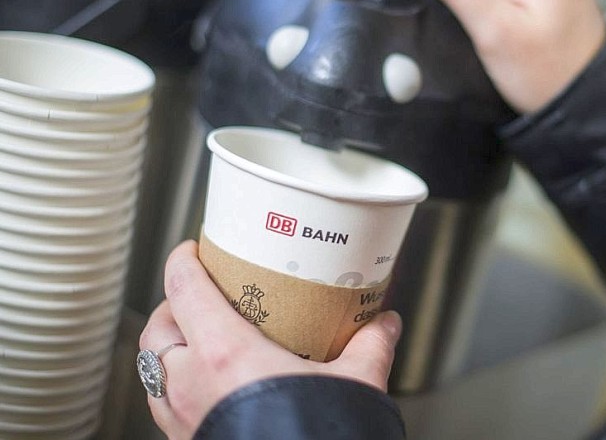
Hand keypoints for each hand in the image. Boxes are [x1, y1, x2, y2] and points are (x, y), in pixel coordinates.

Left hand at [139, 240, 401, 439]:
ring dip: (167, 347)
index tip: (193, 250)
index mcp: (225, 354)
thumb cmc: (312, 434)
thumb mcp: (353, 382)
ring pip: (153, 369)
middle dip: (171, 305)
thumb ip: (370, 345)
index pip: (184, 290)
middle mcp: (193, 384)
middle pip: (157, 328)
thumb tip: (385, 324)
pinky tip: (204, 387)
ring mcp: (184, 418)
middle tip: (198, 295)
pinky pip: (163, 404)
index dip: (183, 262)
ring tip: (194, 339)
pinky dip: (173, 385)